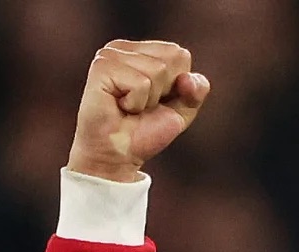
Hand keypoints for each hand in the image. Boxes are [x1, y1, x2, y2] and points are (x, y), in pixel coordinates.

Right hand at [66, 40, 209, 182]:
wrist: (118, 156)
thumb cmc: (145, 131)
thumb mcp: (182, 110)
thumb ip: (196, 90)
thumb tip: (187, 78)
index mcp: (141, 51)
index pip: (180, 54)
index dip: (178, 85)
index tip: (157, 101)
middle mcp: (123, 48)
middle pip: (171, 58)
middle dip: (164, 91)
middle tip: (141, 106)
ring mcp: (110, 54)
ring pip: (157, 70)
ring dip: (149, 99)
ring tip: (130, 108)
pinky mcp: (101, 66)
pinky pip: (141, 83)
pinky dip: (136, 103)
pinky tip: (120, 107)